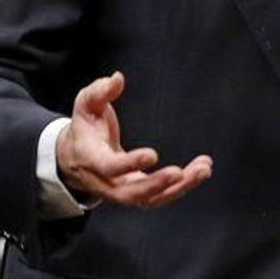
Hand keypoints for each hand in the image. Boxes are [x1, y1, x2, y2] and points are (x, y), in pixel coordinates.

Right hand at [55, 71, 211, 207]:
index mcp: (92, 160)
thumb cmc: (85, 128)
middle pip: (131, 193)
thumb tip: (117, 79)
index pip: (110, 167)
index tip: (152, 155)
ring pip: (150, 199)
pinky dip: (182, 187)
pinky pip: (160, 196)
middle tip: (180, 172)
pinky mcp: (137, 193)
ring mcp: (122, 191)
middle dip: (157, 184)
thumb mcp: (85, 105)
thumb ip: (99, 91)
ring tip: (203, 170)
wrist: (76, 157)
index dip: (130, 163)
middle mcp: (106, 182)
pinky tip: (201, 170)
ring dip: (179, 188)